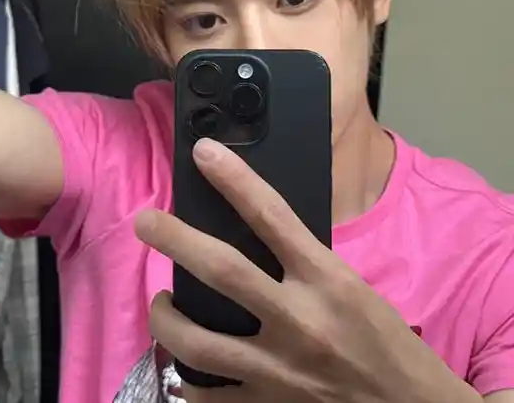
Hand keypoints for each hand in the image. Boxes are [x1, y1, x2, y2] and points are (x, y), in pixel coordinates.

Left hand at [136, 138, 480, 402]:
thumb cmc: (383, 338)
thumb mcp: (352, 286)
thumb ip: (306, 262)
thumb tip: (258, 234)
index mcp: (327, 280)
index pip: (272, 216)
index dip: (234, 179)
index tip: (204, 152)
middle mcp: (298, 320)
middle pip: (222, 270)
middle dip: (175, 239)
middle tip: (146, 221)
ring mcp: (278, 369)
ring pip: (197, 342)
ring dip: (165, 317)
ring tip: (159, 303)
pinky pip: (208, 396)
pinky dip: (185, 381)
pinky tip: (180, 366)